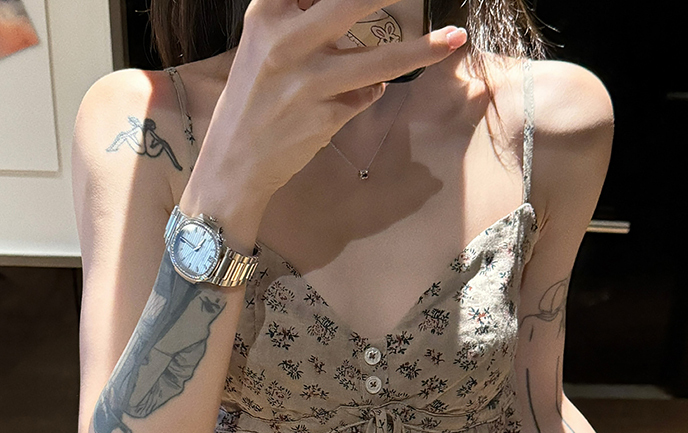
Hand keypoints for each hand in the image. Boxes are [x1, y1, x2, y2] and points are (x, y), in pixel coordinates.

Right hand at [201, 0, 466, 195]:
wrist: (233, 162)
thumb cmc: (252, 99)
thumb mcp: (264, 44)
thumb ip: (302, 17)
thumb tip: (354, 7)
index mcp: (267, 14)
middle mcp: (285, 42)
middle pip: (353, 2)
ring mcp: (307, 83)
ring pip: (379, 61)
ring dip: (422, 50)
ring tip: (455, 39)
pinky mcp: (324, 118)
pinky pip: (367, 95)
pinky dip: (370, 92)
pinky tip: (357, 94)